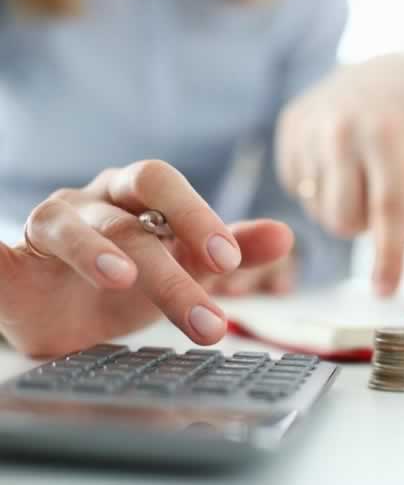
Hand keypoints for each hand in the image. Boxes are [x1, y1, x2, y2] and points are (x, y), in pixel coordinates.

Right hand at [0, 160, 292, 356]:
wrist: (65, 306)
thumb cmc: (131, 276)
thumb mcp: (184, 263)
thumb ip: (232, 249)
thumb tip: (285, 234)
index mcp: (136, 197)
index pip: (165, 187)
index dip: (196, 215)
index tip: (228, 260)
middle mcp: (93, 204)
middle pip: (127, 217)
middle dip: (164, 256)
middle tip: (203, 292)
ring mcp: (48, 229)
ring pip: (68, 229)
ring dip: (93, 251)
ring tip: (121, 279)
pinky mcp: (9, 264)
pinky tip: (3, 262)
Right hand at [276, 54, 403, 295]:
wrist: (384, 67)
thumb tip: (396, 235)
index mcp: (388, 134)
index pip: (387, 209)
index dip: (387, 255)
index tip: (385, 290)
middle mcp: (341, 130)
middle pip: (345, 221)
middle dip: (366, 225)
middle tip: (383, 195)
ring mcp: (309, 129)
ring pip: (320, 212)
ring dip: (346, 206)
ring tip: (363, 171)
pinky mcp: (290, 131)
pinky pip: (302, 191)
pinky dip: (324, 187)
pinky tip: (341, 159)